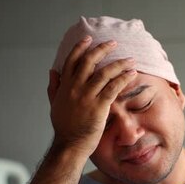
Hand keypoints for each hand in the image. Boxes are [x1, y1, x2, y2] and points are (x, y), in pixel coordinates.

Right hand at [47, 36, 136, 156]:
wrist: (70, 144)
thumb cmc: (64, 126)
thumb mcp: (54, 103)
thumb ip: (54, 86)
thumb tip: (52, 71)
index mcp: (65, 86)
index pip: (71, 60)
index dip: (80, 47)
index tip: (89, 38)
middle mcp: (75, 88)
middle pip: (89, 61)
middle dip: (103, 49)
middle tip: (113, 43)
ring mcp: (87, 96)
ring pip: (104, 72)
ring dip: (119, 63)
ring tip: (130, 59)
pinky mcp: (99, 106)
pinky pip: (113, 87)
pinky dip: (124, 78)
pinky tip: (132, 73)